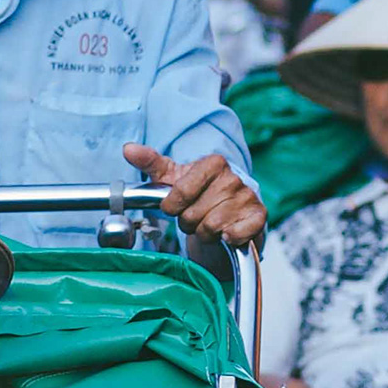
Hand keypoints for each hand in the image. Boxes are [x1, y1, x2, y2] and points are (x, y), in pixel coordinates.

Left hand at [124, 144, 265, 247]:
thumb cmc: (198, 195)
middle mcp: (233, 178)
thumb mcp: (172, 178)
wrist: (227, 215)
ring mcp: (248, 197)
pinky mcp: (259, 217)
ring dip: (205, 234)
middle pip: (194, 213)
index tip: (174, 207)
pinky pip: (235, 234)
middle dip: (189, 223)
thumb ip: (150, 162)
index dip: (172, 206)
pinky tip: (226, 234)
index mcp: (213, 163)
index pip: (181, 191)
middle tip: (194, 218)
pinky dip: (227, 238)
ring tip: (208, 226)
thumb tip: (128, 149)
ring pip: (212, 227)